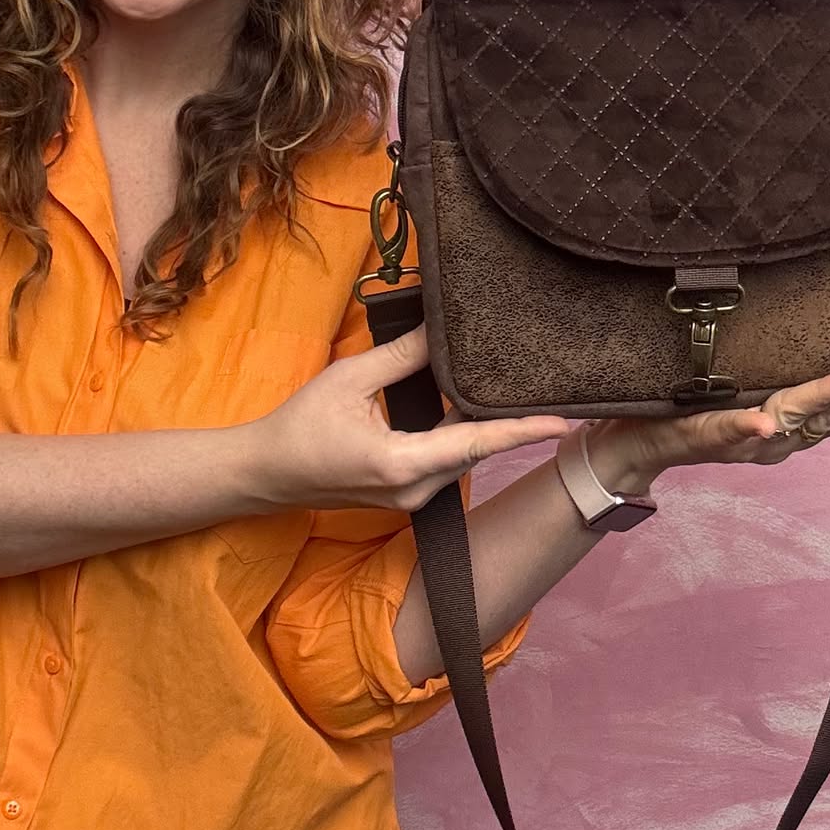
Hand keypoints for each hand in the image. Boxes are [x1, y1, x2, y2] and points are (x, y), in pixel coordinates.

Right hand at [239, 326, 572, 514]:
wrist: (265, 474)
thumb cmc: (300, 425)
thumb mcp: (350, 379)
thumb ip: (402, 356)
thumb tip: (443, 330)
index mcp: (403, 464)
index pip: (476, 444)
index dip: (522, 431)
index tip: (563, 421)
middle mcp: (415, 490)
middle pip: (476, 452)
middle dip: (510, 424)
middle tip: (546, 392)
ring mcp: (410, 498)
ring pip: (462, 459)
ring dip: (484, 430)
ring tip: (519, 396)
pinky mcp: (404, 496)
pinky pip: (445, 464)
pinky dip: (461, 438)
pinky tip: (473, 410)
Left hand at [586, 358, 829, 494]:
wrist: (636, 444)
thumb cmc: (695, 407)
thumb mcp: (745, 382)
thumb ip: (777, 360)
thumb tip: (806, 304)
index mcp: (789, 421)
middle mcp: (776, 436)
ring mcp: (743, 440)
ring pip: (791, 417)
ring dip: (826, 399)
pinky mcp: (703, 436)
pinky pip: (727, 432)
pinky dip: (748, 430)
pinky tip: (765, 425)